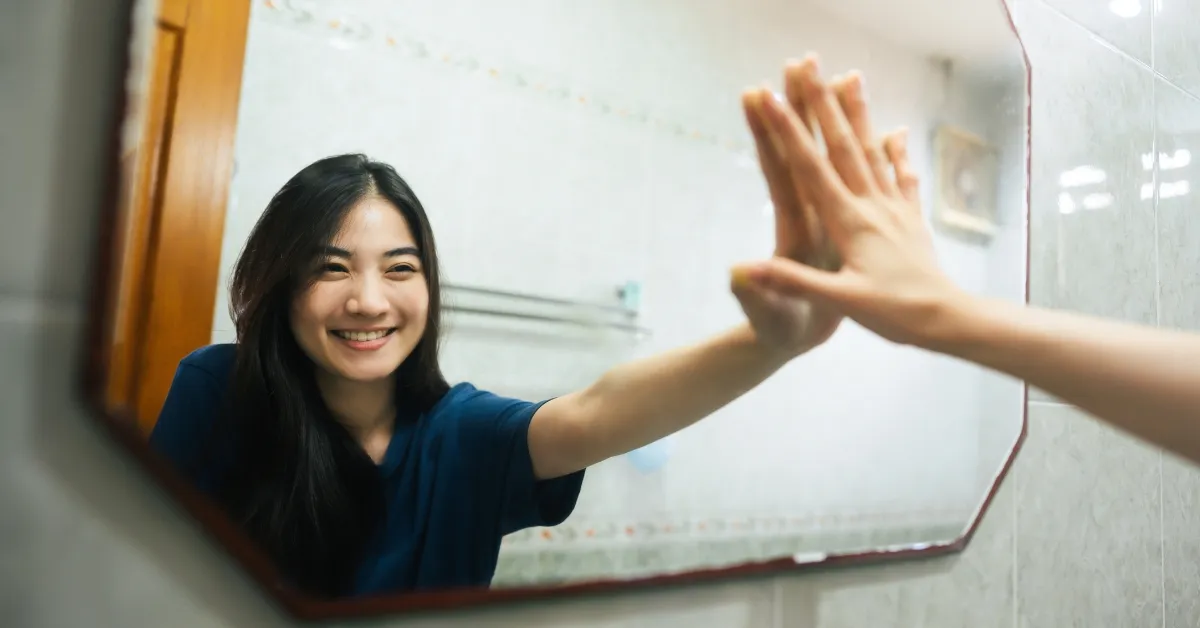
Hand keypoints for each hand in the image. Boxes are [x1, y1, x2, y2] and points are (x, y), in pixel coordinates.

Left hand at [729, 69, 852, 354]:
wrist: (789, 343)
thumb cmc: (780, 333)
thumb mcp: (771, 318)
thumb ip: (757, 295)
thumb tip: (736, 273)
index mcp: (793, 230)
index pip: (780, 173)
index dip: (771, 136)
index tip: (760, 94)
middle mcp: (807, 215)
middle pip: (802, 151)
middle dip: (800, 107)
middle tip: (800, 61)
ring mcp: (825, 218)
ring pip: (830, 158)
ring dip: (832, 119)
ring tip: (842, 77)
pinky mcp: (842, 228)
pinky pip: (857, 181)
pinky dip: (871, 156)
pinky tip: (887, 133)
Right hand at [734, 55, 964, 347]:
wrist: (948, 320)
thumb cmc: (894, 313)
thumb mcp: (840, 302)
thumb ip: (794, 281)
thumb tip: (745, 268)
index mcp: (849, 222)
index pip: (811, 169)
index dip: (788, 131)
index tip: (770, 97)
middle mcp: (871, 205)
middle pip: (841, 145)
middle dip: (821, 103)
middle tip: (806, 65)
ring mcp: (893, 208)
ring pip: (871, 151)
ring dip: (857, 113)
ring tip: (849, 77)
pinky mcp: (910, 218)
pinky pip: (901, 176)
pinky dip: (895, 151)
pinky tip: (894, 132)